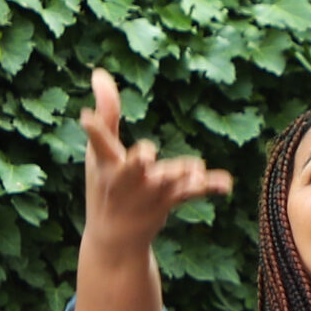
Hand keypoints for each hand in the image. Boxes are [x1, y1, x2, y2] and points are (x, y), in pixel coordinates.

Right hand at [78, 68, 231, 251]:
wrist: (114, 238)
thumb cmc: (105, 185)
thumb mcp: (99, 152)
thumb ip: (106, 111)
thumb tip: (99, 72)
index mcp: (106, 164)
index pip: (98, 143)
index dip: (93, 129)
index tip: (85, 117)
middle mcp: (126, 179)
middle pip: (134, 168)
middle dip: (139, 162)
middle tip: (146, 157)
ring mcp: (149, 192)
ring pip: (167, 181)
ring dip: (180, 174)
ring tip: (195, 168)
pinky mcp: (169, 201)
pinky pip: (191, 192)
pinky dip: (209, 186)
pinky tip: (225, 184)